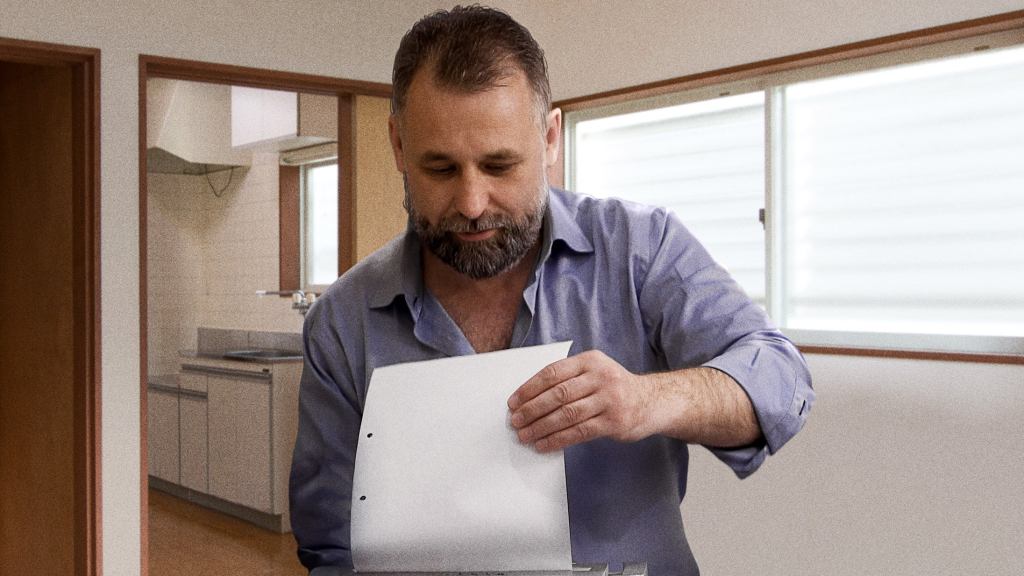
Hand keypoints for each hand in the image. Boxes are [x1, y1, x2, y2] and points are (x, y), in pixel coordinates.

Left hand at [506, 350, 650, 451]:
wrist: (651, 402)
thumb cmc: (614, 388)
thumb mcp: (595, 371)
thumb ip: (568, 379)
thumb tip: (529, 399)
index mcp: (590, 361)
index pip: (553, 373)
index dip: (530, 388)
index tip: (514, 402)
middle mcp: (600, 377)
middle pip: (558, 394)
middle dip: (532, 410)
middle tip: (516, 421)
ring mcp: (609, 399)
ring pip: (566, 414)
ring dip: (541, 427)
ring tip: (525, 435)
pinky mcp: (613, 422)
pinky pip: (578, 432)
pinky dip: (557, 440)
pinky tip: (544, 445)